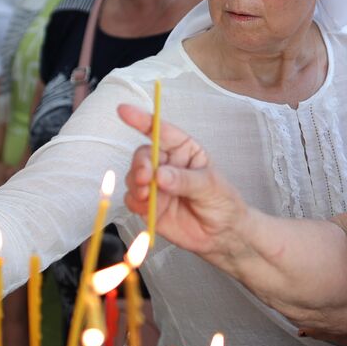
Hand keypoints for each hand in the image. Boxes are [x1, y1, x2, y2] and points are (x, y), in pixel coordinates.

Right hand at [117, 104, 247, 261]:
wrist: (222, 235)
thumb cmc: (222, 202)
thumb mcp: (210, 186)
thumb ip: (185, 180)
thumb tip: (160, 175)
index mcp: (183, 150)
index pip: (160, 131)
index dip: (141, 119)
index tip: (124, 111)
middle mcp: (166, 164)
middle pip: (142, 156)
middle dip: (140, 165)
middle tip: (145, 178)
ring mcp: (156, 185)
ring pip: (133, 177)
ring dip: (137, 185)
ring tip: (149, 197)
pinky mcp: (148, 205)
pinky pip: (132, 199)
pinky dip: (135, 202)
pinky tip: (147, 208)